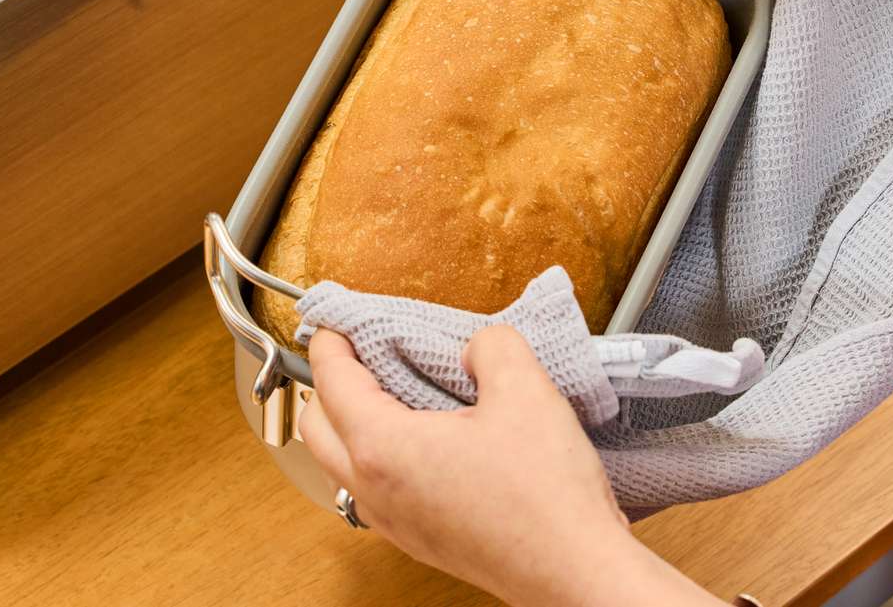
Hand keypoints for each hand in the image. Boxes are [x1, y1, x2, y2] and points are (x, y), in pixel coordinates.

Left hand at [299, 326, 724, 606]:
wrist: (574, 570)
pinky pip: (373, 490)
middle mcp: (375, 491)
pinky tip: (425, 440)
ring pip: (341, 464)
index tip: (338, 321)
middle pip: (317, 428)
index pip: (332, 382)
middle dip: (327, 384)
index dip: (332, 343)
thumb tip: (477, 346)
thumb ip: (491, 345)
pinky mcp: (419, 540)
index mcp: (384, 449)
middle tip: (358, 354)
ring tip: (392, 392)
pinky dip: (377, 456)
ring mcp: (394, 523)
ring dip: (349, 424)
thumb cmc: (546, 496)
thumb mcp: (525, 389)